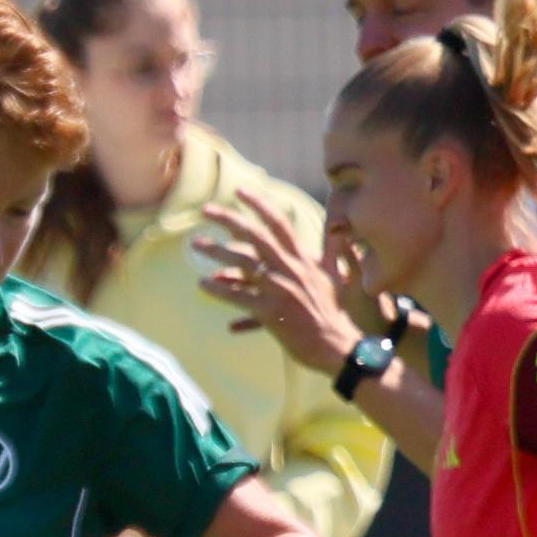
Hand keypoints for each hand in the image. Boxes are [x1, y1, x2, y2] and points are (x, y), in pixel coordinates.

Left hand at [195, 194, 365, 375]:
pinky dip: (220, 290)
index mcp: (303, 259)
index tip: (240, 191)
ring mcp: (280, 290)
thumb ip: (332, 249)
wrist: (338, 345)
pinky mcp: (271, 313)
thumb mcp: (334, 275)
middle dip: (229, 219)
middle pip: (256, 236)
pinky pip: (238, 297)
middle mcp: (290, 270)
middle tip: (206, 209)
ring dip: (216, 251)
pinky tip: (204, 284)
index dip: (260, 204)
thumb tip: (339, 227)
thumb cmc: (334, 311)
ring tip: (197, 244)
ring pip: (242, 264)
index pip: (280, 224)